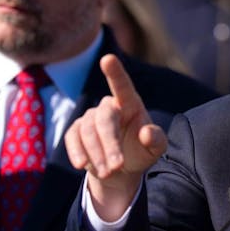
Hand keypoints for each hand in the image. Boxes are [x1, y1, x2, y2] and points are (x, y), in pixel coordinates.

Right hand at [66, 54, 166, 218]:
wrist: (121, 169)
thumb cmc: (141, 151)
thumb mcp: (155, 149)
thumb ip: (156, 139)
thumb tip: (147, 133)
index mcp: (131, 104)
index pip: (123, 86)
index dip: (115, 72)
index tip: (108, 58)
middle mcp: (109, 107)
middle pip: (104, 119)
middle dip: (109, 144)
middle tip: (116, 166)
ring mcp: (90, 117)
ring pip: (88, 131)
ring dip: (96, 153)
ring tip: (108, 172)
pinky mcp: (76, 131)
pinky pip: (72, 138)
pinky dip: (77, 152)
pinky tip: (83, 165)